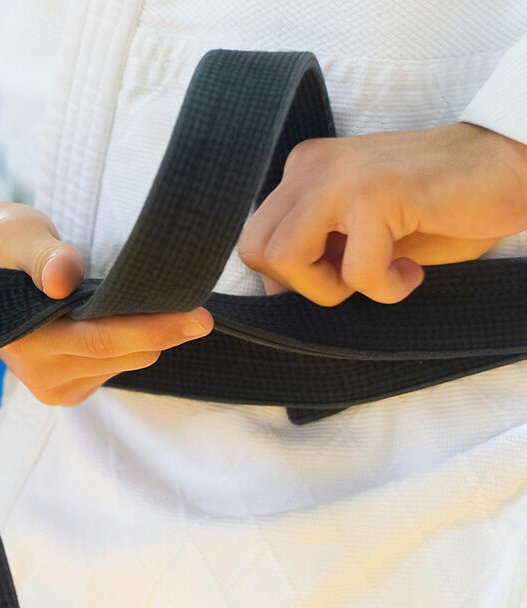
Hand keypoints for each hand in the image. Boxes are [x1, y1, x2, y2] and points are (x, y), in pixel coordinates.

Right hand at [0, 202, 212, 404]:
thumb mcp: (17, 233)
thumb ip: (42, 254)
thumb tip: (62, 279)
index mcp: (25, 338)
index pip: (102, 339)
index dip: (153, 328)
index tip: (198, 316)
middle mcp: (39, 372)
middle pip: (123, 356)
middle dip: (163, 330)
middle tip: (195, 302)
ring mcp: (52, 386)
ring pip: (127, 364)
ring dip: (149, 337)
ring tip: (153, 302)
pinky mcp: (65, 389)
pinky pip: (118, 369)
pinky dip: (133, 344)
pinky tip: (126, 319)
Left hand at [237, 123, 526, 304]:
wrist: (505, 169)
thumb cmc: (434, 209)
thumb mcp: (357, 231)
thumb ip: (314, 249)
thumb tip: (273, 292)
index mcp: (302, 172)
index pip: (255, 239)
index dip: (292, 276)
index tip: (340, 273)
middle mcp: (310, 167)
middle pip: (256, 250)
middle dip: (303, 285)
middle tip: (353, 279)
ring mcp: (339, 177)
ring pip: (285, 258)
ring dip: (334, 289)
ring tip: (381, 273)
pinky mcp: (375, 194)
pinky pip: (355, 273)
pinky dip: (387, 289)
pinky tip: (412, 270)